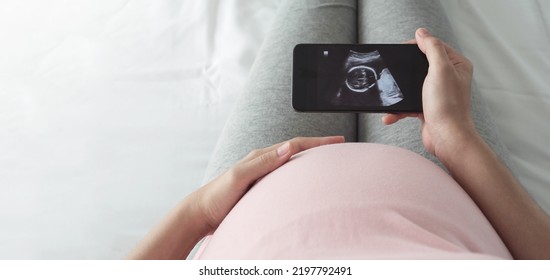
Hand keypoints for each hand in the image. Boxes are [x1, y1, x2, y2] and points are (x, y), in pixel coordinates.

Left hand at [193, 136, 344, 231]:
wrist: (201, 213)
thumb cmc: (217, 196)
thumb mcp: (239, 176)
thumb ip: (262, 162)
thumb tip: (288, 147)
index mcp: (260, 156)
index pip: (294, 144)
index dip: (318, 142)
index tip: (338, 141)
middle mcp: (263, 163)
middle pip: (296, 150)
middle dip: (319, 147)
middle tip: (340, 147)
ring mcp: (263, 175)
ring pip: (292, 163)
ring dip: (310, 159)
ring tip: (328, 161)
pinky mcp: (261, 188)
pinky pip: (286, 177)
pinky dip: (300, 174)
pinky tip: (306, 182)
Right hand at [382, 28, 476, 161]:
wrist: (446, 138)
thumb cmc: (447, 106)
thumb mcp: (440, 70)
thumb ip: (431, 48)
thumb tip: (421, 33)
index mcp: (457, 65)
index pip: (435, 46)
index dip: (418, 45)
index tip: (401, 48)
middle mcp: (449, 77)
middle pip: (421, 64)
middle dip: (405, 69)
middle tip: (392, 67)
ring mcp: (437, 93)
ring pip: (412, 84)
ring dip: (399, 92)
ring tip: (388, 94)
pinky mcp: (427, 107)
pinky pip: (408, 103)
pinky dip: (398, 109)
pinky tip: (389, 115)